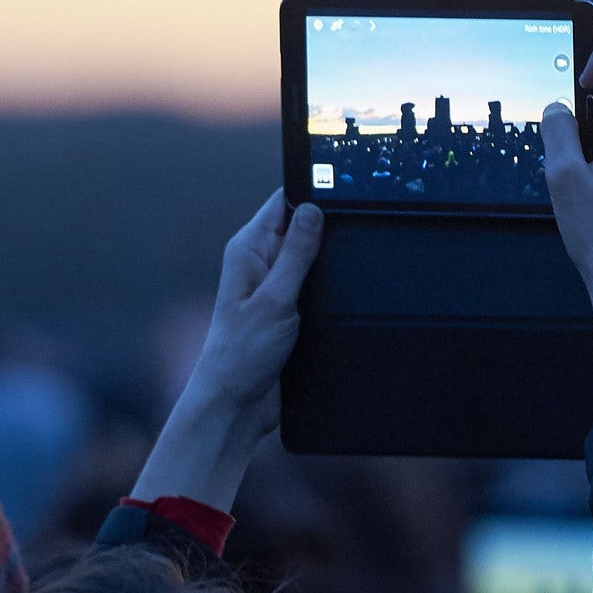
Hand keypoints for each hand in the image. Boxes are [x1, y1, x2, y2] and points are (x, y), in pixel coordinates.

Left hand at [129, 190, 321, 510]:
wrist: (236, 405)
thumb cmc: (241, 354)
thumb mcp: (276, 298)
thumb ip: (296, 253)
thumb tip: (312, 209)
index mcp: (248, 250)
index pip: (283, 203)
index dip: (312, 193)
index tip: (344, 186)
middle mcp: (259, 263)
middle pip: (302, 228)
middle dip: (328, 229)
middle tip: (357, 229)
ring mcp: (274, 286)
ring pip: (312, 259)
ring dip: (329, 262)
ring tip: (350, 264)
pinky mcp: (287, 310)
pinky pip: (314, 285)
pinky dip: (328, 287)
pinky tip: (344, 292)